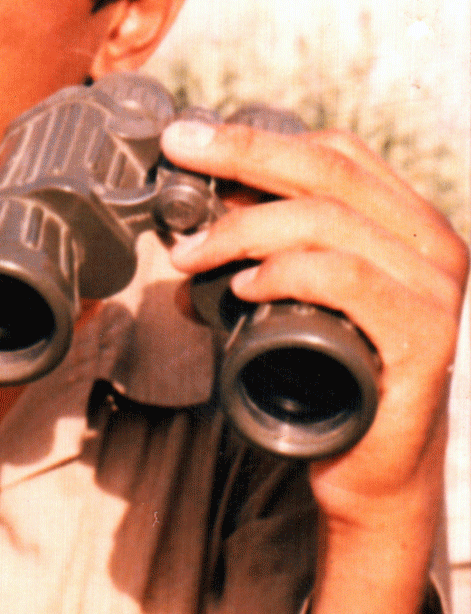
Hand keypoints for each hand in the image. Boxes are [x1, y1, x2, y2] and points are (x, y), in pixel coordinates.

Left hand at [162, 118, 466, 546]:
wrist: (372, 475)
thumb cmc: (326, 384)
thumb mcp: (287, 303)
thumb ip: (255, 260)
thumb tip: (183, 235)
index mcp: (407, 223)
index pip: (336, 152)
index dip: (257, 138)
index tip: (188, 140)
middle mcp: (432, 245)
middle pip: (328, 170)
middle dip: (241, 154)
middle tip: (178, 154)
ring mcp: (434, 289)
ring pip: (329, 221)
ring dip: (244, 228)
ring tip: (191, 254)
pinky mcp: (424, 337)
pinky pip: (346, 278)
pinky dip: (285, 273)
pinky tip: (243, 287)